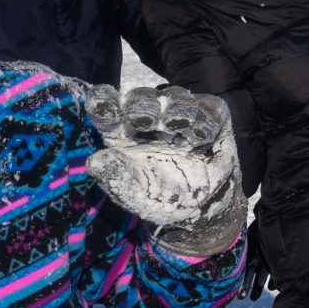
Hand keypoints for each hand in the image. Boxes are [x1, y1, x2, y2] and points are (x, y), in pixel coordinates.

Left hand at [83, 86, 245, 257]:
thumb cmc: (161, 198)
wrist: (203, 209)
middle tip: (141, 120)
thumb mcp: (135, 195)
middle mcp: (151, 118)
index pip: (108, 107)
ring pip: (177, 98)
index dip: (103, 101)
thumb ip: (116, 178)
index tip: (98, 103)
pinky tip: (200, 137)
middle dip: (141, 105)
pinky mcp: (213, 118)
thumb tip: (95, 161)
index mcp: (123, 132)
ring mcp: (182, 115)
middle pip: (143, 98)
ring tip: (173, 123)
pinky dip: (205, 119)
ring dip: (174, 108)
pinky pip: (210, 110)